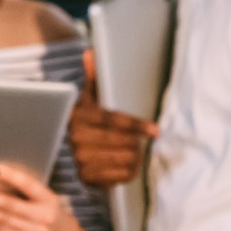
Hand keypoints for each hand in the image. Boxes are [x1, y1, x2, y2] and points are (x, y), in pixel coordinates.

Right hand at [67, 55, 155, 187]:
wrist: (76, 149)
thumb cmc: (91, 119)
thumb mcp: (92, 97)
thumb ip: (94, 75)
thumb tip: (91, 52)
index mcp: (79, 116)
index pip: (112, 121)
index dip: (136, 126)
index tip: (154, 130)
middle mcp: (76, 138)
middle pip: (122, 141)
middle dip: (136, 141)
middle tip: (140, 140)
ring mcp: (80, 160)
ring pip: (125, 159)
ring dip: (135, 155)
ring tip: (133, 150)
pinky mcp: (87, 178)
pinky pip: (121, 176)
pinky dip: (129, 170)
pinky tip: (126, 163)